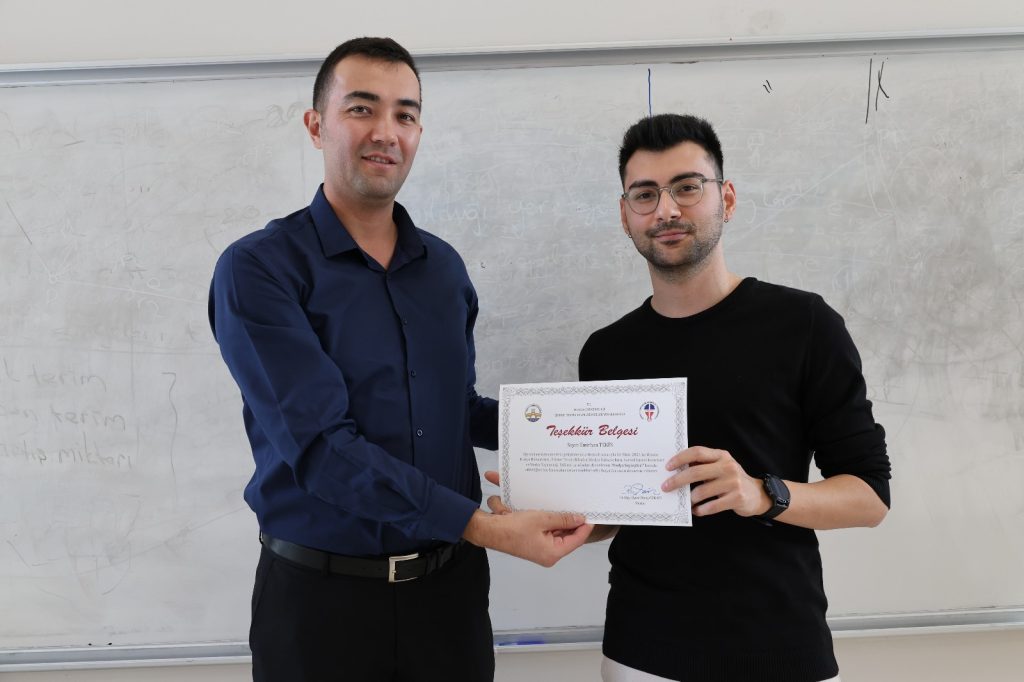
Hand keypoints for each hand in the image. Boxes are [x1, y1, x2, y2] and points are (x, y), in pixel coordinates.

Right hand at [466, 472, 592, 565]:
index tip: (592, 513)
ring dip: (556, 518)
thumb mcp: (541, 519)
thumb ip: (562, 519)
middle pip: (567, 535)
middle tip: (579, 504)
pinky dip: (545, 519)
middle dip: (570, 520)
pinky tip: (547, 508)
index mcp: (552, 553)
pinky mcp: (532, 541)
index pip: (577, 539)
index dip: (585, 526)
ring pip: (556, 531)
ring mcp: (539, 548)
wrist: (487, 531)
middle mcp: (548, 553)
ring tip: (564, 505)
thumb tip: (579, 518)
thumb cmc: (512, 528)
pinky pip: (545, 529)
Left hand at [662, 446, 768, 517]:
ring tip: (686, 501)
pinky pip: (711, 506)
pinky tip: (696, 510)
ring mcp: (733, 482)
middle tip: (666, 487)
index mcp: (721, 455)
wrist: (756, 495)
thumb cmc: (731, 479)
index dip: (680, 458)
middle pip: (696, 472)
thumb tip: (675, 469)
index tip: (667, 467)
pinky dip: (700, 510)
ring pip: (702, 491)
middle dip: (677, 480)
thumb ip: (702, 465)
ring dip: (690, 498)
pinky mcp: (737, 498)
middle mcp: (728, 466)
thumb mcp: (720, 466)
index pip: (697, 452)